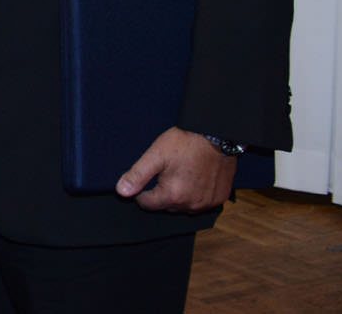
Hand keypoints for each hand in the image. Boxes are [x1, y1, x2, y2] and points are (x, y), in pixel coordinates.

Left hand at [117, 127, 237, 211]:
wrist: (216, 135)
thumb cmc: (185, 143)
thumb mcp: (155, 156)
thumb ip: (137, 175)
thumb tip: (121, 192)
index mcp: (173, 196)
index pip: (147, 204)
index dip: (142, 191)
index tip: (147, 177)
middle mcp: (192, 205)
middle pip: (166, 206)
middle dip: (161, 193)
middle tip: (165, 171)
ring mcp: (208, 203)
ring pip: (184, 206)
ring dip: (179, 195)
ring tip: (180, 173)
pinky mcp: (220, 198)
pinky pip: (202, 202)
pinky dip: (196, 194)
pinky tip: (195, 178)